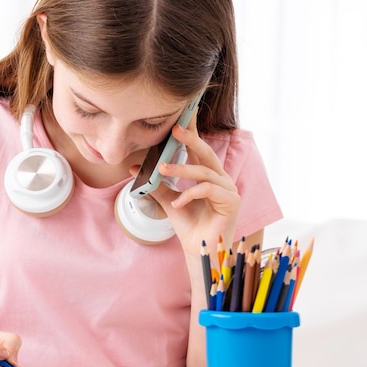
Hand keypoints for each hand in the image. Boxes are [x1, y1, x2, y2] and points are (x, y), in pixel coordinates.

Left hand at [148, 112, 239, 252]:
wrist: (198, 250)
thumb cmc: (188, 225)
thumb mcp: (169, 201)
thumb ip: (157, 185)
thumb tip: (135, 169)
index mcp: (208, 175)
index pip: (199, 149)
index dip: (191, 132)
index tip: (181, 117)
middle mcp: (221, 179)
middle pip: (206, 153)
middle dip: (190, 139)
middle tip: (174, 129)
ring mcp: (228, 189)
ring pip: (204, 171)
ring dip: (181, 169)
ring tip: (161, 169)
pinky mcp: (231, 202)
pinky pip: (209, 190)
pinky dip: (189, 194)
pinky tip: (177, 204)